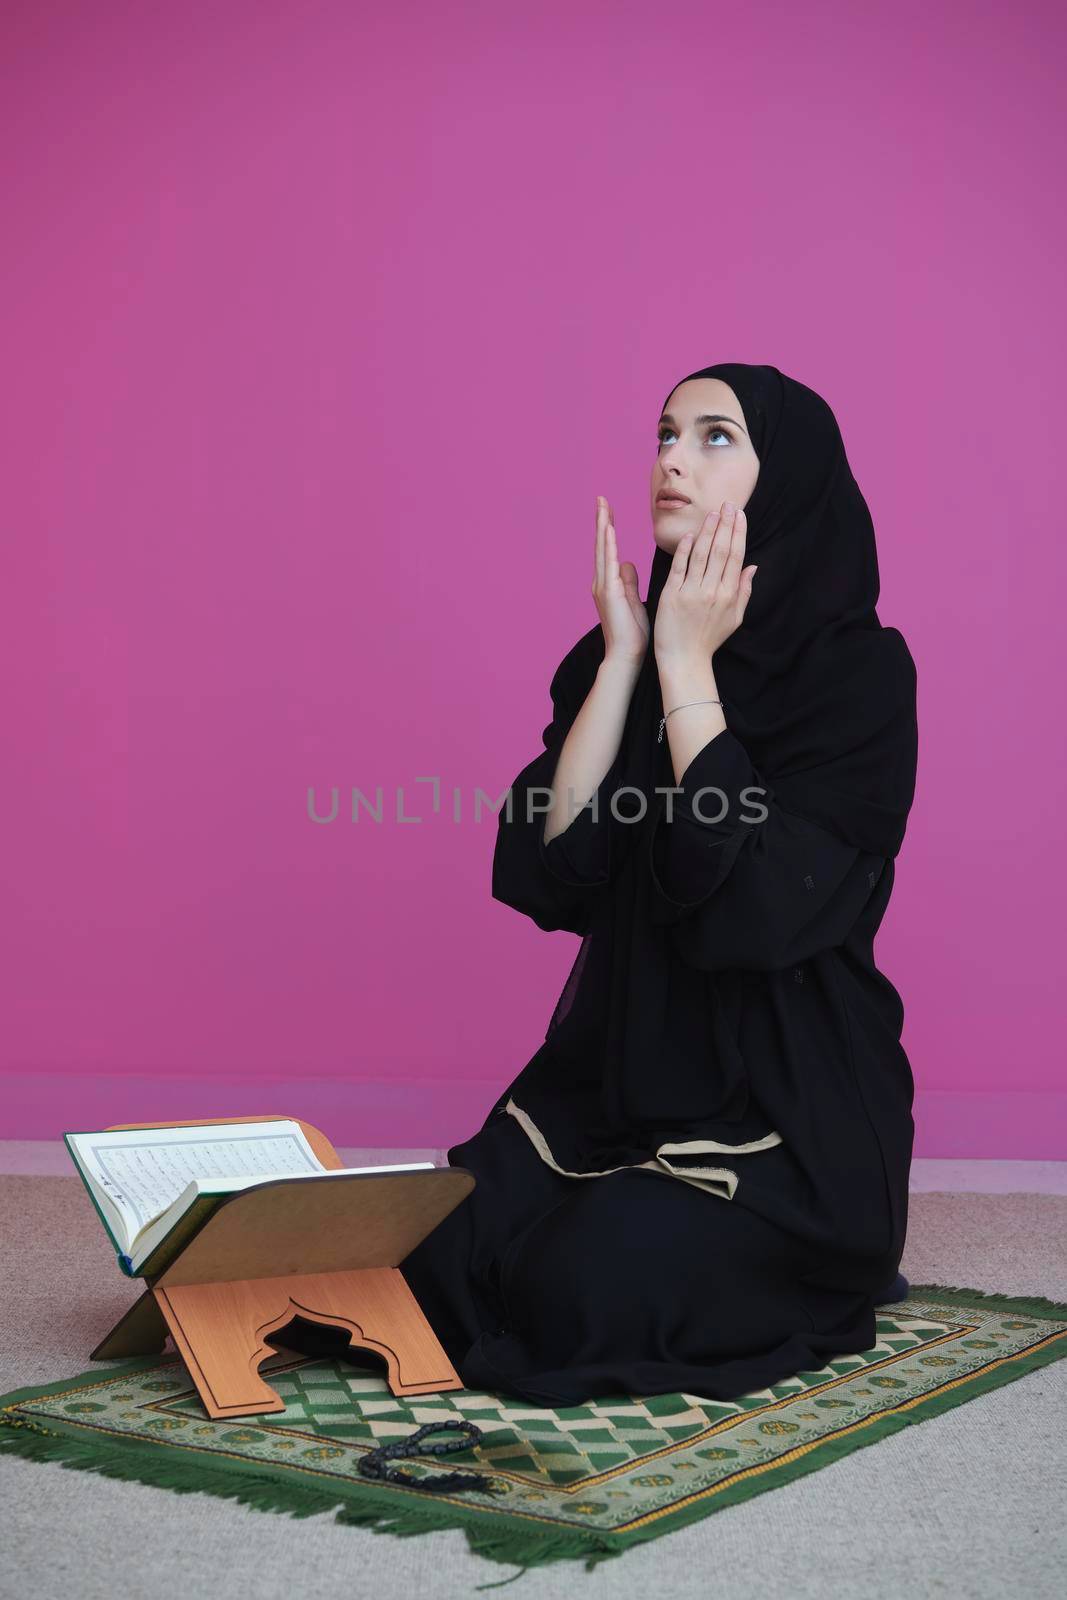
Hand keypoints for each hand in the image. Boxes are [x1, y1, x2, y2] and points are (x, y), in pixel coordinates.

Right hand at [592, 495, 648, 664]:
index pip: (609, 549)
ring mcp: (603, 587)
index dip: (608, 529)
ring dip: (602, 528)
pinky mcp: (608, 594)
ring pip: (602, 550)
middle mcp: (602, 582)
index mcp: (609, 584)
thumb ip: (628, 581)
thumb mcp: (633, 601)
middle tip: (601, 498)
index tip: (609, 510)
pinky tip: (609, 531)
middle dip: (602, 520)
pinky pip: (608, 564)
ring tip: (602, 507)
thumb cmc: (633, 634)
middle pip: (602, 545)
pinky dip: (608, 546)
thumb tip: (627, 562)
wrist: (627, 656)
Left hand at [653, 501, 756, 664]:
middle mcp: (712, 591)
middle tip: (728, 504)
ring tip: (712, 513)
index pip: (735, 556)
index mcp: (729, 595)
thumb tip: (752, 567)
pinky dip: (685, 550)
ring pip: (701, 555)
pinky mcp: (671, 596)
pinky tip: (691, 534)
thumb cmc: (709, 639)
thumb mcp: (734, 618)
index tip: (739, 514)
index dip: (738, 533)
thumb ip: (744, 591)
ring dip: (708, 531)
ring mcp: (691, 593)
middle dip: (725, 525)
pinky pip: (679, 568)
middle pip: (721, 551)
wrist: (685, 660)